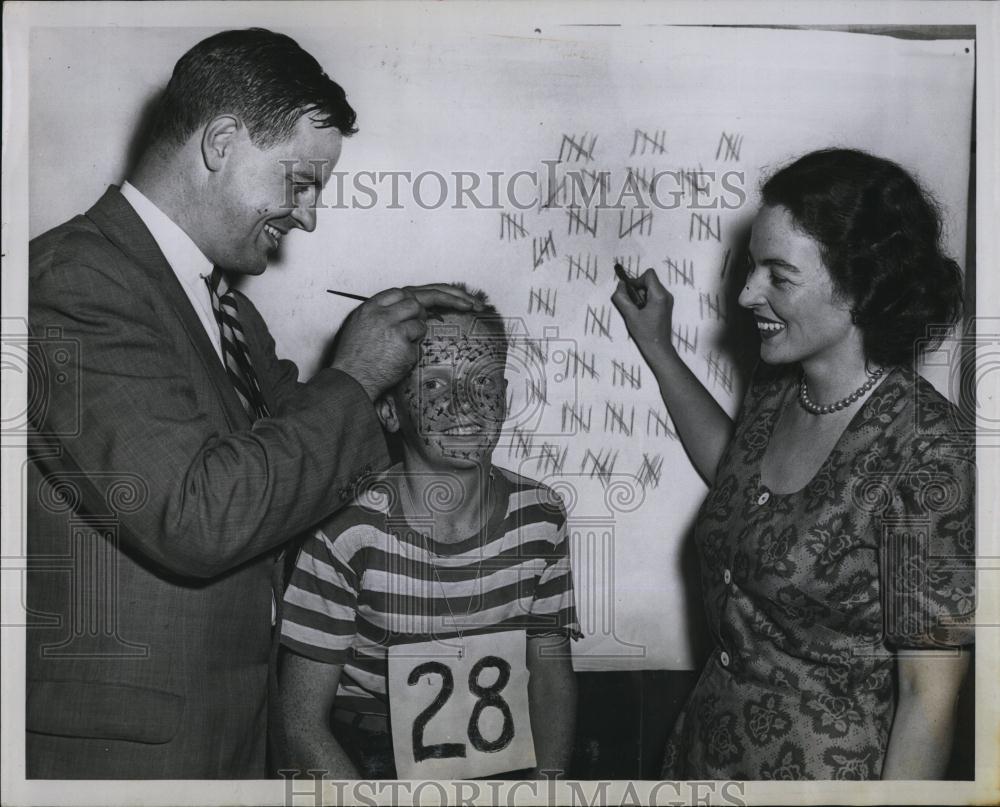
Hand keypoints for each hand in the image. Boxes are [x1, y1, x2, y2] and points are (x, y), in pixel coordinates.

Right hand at [330, 284, 479, 399]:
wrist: (350, 379)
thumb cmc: (356, 359)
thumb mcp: (364, 328)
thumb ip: (386, 314)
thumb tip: (416, 312)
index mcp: (371, 306)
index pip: (405, 291)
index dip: (430, 293)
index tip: (450, 296)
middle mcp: (381, 310)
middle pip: (419, 298)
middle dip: (451, 297)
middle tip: (473, 304)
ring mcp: (391, 323)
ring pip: (420, 318)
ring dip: (416, 332)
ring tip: (396, 348)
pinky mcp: (400, 338)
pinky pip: (417, 340)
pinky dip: (411, 351)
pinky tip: (395, 359)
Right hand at [611, 268, 674, 359]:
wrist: (658, 348)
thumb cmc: (645, 334)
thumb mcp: (629, 315)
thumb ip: (622, 298)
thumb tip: (620, 285)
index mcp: (660, 296)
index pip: (649, 274)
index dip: (637, 279)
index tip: (630, 291)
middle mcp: (666, 295)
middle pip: (649, 281)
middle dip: (638, 289)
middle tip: (632, 304)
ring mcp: (667, 300)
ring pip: (650, 288)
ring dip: (640, 295)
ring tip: (637, 311)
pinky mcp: (665, 306)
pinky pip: (653, 295)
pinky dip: (645, 300)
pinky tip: (642, 313)